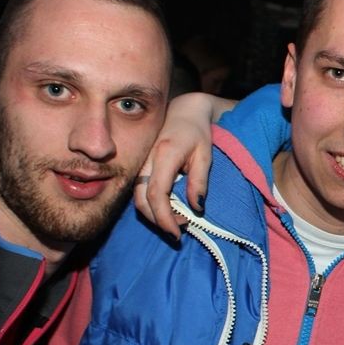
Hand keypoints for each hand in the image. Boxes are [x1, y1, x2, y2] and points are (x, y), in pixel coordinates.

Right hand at [134, 92, 234, 237]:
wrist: (184, 111)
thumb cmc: (197, 132)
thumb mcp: (205, 155)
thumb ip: (200, 181)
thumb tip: (196, 207)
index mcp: (164, 155)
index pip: (157, 194)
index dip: (165, 218)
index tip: (178, 233)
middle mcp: (146, 160)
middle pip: (142, 200)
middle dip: (158, 221)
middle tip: (180, 230)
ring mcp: (140, 163)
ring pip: (137, 198)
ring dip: (154, 215)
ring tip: (178, 220)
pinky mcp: (140, 167)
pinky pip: (139, 192)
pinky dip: (151, 206)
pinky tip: (170, 209)